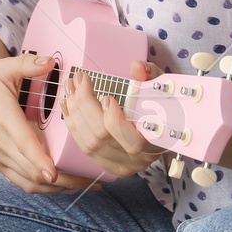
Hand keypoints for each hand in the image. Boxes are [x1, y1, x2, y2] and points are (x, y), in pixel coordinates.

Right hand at [0, 52, 102, 193]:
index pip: (22, 144)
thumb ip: (28, 64)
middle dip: (62, 179)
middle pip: (30, 170)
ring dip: (55, 188)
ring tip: (83, 184)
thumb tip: (51, 61)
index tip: (55, 174)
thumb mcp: (4, 67)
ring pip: (27, 181)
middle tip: (92, 181)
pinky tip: (63, 184)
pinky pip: (20, 181)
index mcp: (3, 117)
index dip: (39, 161)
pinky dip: (42, 187)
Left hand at [59, 60, 169, 177]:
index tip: (107, 97)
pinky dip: (73, 123)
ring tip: (70, 87)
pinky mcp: (104, 163)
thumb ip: (151, 76)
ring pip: (88, 142)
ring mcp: (118, 164)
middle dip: (85, 106)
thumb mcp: (162, 89)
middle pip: (102, 138)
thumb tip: (137, 66)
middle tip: (79, 79)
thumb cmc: (163, 109)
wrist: (161, 132)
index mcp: (155, 144)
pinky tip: (68, 104)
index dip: (115, 121)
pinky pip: (83, 145)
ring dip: (74, 112)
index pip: (133, 142)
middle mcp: (136, 160)